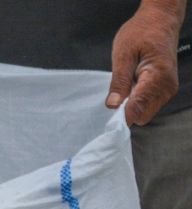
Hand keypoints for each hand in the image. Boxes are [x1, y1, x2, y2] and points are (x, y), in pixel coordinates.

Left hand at [106, 2, 181, 125]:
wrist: (159, 21)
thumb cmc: (141, 33)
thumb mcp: (123, 55)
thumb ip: (119, 82)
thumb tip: (113, 105)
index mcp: (157, 78)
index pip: (138, 109)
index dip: (122, 114)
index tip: (110, 109)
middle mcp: (166, 87)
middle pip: (142, 116)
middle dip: (127, 109)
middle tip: (119, 89)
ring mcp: (168, 89)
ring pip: (145, 112)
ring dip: (132, 103)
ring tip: (129, 81)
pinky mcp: (165, 89)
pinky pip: (148, 104)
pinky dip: (138, 99)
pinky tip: (135, 82)